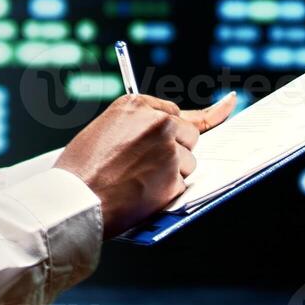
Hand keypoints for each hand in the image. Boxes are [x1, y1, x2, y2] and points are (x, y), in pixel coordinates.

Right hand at [53, 92, 236, 237]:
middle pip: (189, 134)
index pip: (174, 111)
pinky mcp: (174, 177)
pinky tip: (141, 195)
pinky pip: (182, 185)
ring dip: (171, 174)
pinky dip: (167, 193)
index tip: (229, 104)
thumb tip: (166, 131)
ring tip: (136, 182)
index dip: (187, 121)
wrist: (75, 199)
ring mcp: (168, 149)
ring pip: (188, 162)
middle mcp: (156, 122)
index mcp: (135, 105)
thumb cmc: (80, 170)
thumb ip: (134, 126)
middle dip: (177, 150)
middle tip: (151, 167)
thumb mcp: (103, 132)